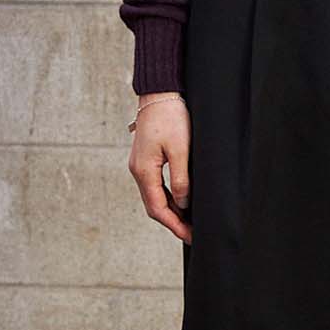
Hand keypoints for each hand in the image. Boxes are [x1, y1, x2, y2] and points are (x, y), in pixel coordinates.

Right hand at [128, 93, 192, 243]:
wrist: (159, 94)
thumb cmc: (171, 118)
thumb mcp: (181, 149)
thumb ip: (181, 178)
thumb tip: (183, 204)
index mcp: (144, 171)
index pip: (157, 208)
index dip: (174, 225)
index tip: (190, 236)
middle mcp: (137, 170)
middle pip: (153, 206)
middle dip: (172, 222)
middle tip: (192, 233)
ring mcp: (140, 165)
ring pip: (154, 196)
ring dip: (170, 211)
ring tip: (189, 221)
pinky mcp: (145, 159)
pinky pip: (155, 185)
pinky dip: (168, 197)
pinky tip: (181, 200)